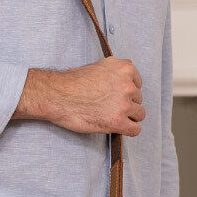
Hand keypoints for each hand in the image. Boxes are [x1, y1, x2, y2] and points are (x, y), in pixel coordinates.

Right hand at [15, 59, 144, 135]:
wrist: (57, 95)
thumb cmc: (71, 82)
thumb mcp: (98, 66)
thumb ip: (113, 73)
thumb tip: (119, 82)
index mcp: (124, 68)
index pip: (137, 82)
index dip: (126, 91)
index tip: (115, 95)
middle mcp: (128, 84)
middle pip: (138, 98)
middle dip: (126, 103)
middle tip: (108, 106)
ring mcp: (124, 104)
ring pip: (139, 114)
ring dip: (128, 117)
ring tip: (111, 116)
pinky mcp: (118, 121)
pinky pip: (135, 130)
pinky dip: (128, 130)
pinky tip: (117, 127)